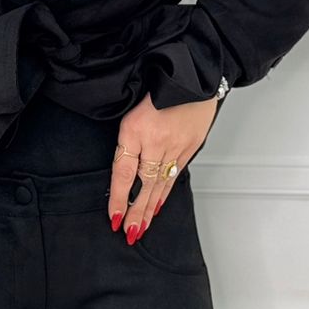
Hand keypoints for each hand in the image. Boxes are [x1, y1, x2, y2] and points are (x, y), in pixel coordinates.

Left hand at [109, 92, 220, 241]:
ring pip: (159, 184)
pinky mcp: (190, 146)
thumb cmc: (159, 88)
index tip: (114, 218)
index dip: (118, 198)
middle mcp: (156, 141)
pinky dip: (165, 192)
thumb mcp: (132, 110)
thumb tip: (122, 172)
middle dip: (136, 212)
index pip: (123, 173)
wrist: (194, 75)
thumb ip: (127, 141)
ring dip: (150, 209)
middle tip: (130, 233)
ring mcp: (175, 145)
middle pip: (143, 185)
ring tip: (142, 228)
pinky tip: (158, 206)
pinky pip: (175, 175)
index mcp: (135, 130)